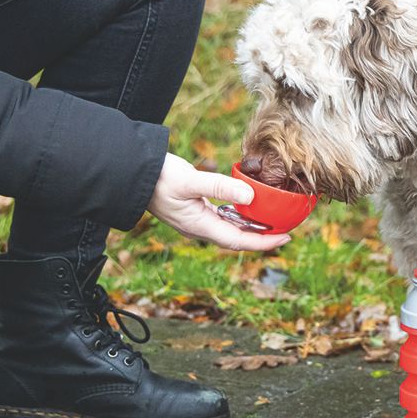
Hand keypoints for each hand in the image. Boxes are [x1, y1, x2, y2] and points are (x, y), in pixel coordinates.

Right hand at [147, 153, 291, 251]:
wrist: (130, 175)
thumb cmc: (158, 177)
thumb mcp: (191, 180)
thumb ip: (220, 187)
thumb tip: (250, 197)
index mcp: (200, 225)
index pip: (239, 241)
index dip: (264, 242)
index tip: (286, 238)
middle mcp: (199, 228)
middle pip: (237, 239)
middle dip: (262, 238)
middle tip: (285, 231)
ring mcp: (195, 221)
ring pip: (230, 230)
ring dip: (251, 229)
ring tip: (272, 222)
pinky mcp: (193, 211)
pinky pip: (222, 220)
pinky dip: (238, 217)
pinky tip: (247, 208)